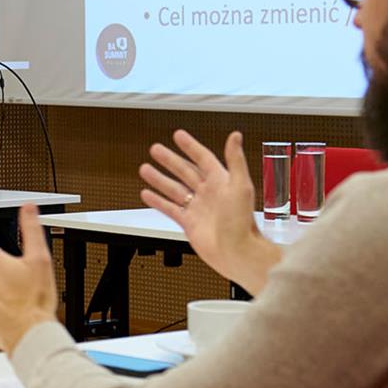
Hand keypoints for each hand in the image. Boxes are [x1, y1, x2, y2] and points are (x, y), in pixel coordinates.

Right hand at [137, 130, 278, 291]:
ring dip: (159, 179)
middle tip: (155, 149)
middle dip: (169, 160)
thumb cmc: (243, 223)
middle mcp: (208, 193)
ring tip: (145, 169)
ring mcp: (197, 208)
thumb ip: (236, 160)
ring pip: (174, 189)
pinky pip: (170, 209)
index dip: (190, 146)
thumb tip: (235, 136)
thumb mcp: (241, 186)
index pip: (203, 158)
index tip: (178, 136)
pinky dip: (158, 201)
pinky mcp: (189, 223)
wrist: (237, 252)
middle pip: (184, 171)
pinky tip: (147, 194)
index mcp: (221, 182)